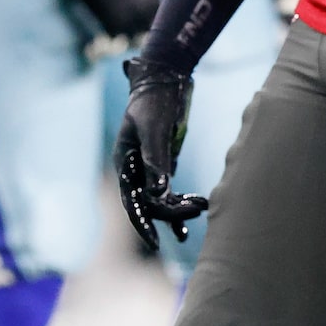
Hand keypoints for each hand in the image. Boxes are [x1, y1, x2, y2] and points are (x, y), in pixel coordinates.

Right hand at [115, 59, 206, 253]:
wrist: (163, 82)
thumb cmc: (154, 101)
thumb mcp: (154, 128)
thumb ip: (156, 159)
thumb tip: (159, 192)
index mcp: (124, 163)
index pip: (132, 202)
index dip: (142, 223)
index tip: (154, 243)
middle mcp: (133, 171)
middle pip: (149, 204)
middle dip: (172, 212)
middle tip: (198, 208)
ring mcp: (148, 170)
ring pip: (161, 201)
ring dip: (179, 208)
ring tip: (201, 205)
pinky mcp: (162, 167)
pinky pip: (170, 193)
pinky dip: (182, 203)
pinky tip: (198, 209)